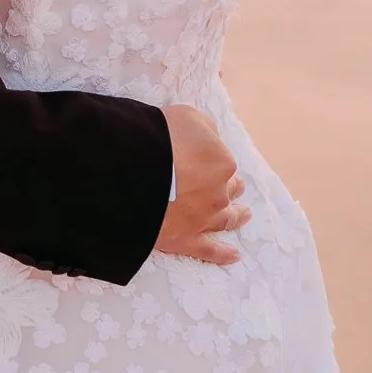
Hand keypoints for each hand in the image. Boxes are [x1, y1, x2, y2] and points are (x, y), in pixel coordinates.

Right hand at [155, 104, 248, 265]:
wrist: (128, 170)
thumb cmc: (156, 136)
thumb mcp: (188, 117)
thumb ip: (206, 130)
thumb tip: (210, 140)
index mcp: (222, 163)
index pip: (222, 161)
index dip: (211, 157)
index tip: (199, 156)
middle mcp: (218, 192)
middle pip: (229, 189)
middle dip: (231, 186)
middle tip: (234, 186)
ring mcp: (204, 218)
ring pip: (226, 219)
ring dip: (237, 216)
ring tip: (243, 215)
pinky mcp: (185, 239)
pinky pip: (209, 250)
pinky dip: (223, 254)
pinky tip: (233, 255)